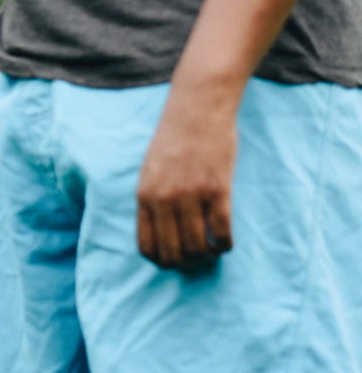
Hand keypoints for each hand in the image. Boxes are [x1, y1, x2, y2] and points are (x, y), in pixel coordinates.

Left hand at [136, 94, 235, 268]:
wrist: (197, 109)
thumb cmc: (174, 139)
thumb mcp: (150, 170)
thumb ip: (152, 198)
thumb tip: (160, 230)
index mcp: (144, 196)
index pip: (147, 246)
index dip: (161, 261)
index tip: (174, 261)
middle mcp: (164, 200)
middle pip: (173, 252)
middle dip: (186, 264)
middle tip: (198, 260)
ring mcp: (190, 195)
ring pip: (198, 247)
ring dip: (207, 256)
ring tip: (213, 251)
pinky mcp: (217, 189)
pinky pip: (222, 232)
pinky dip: (226, 244)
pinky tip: (227, 242)